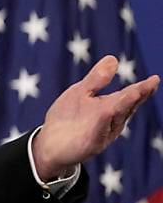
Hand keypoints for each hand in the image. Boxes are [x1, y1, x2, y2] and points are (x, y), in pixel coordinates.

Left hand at [34, 55, 159, 179]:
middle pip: (127, 105)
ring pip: (116, 115)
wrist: (50, 144)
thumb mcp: (81, 93)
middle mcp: (111, 120)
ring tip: (137, 91)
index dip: (142, 88)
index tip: (154, 79)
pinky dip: (105, 119)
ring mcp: (103, 132)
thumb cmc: (67, 118)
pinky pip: (100, 129)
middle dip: (139, 94)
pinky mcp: (91, 142)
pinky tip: (108, 110)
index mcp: (110, 107)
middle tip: (151, 84)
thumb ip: (97, 79)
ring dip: (126, 104)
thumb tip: (113, 58)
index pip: (128, 95)